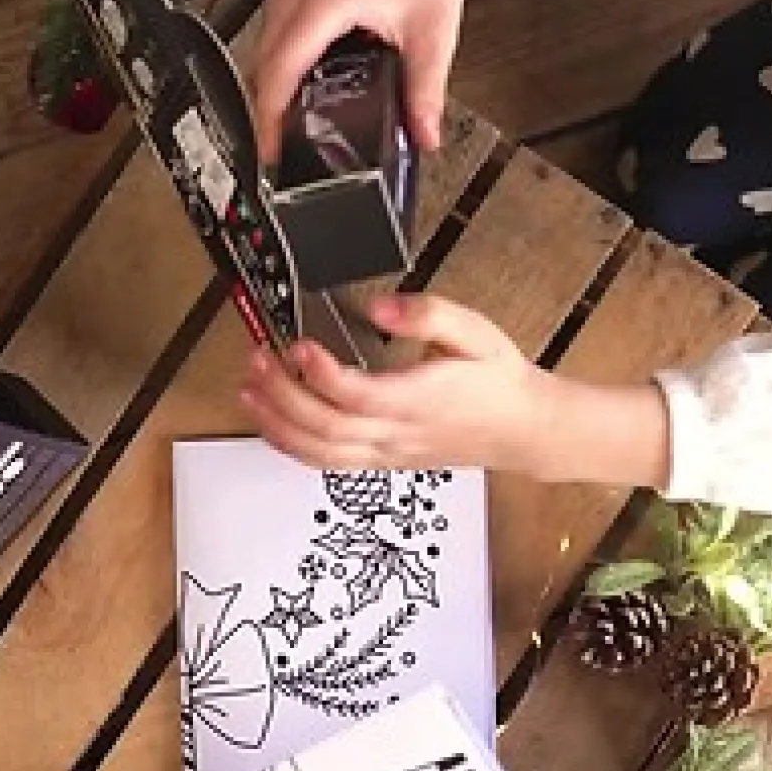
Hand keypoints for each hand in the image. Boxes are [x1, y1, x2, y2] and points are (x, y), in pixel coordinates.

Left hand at [240, 292, 552, 473]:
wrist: (522, 429)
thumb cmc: (498, 380)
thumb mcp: (474, 331)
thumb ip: (427, 313)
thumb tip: (380, 307)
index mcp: (418, 400)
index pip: (356, 394)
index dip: (319, 373)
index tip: (297, 343)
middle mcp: (396, 434)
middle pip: (325, 427)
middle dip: (282, 395)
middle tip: (258, 359)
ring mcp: (386, 454)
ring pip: (320, 453)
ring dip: (278, 425)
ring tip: (249, 391)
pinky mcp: (382, 463)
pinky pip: (328, 464)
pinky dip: (294, 448)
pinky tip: (272, 426)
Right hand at [253, 0, 471, 163]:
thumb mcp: (431, 38)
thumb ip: (425, 95)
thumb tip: (423, 137)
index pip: (280, 72)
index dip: (271, 119)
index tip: (272, 152)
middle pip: (263, 65)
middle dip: (268, 110)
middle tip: (281, 151)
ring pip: (262, 50)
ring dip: (270, 88)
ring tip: (285, 127)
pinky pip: (271, 33)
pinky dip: (278, 65)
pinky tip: (294, 89)